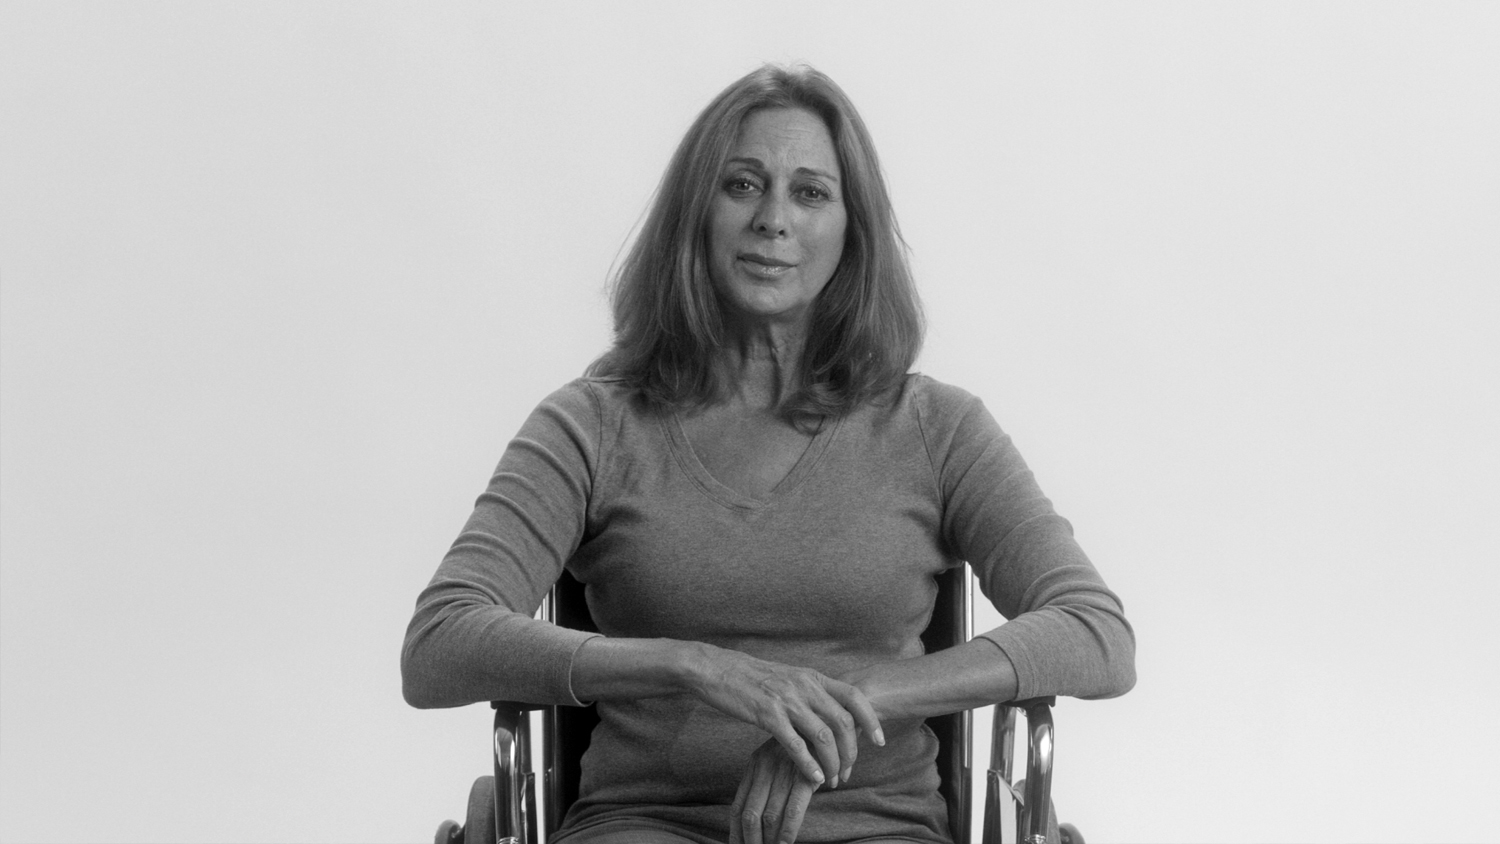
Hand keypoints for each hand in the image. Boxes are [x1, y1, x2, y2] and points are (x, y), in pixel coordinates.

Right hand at [690, 646, 883, 787]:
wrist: (718, 669)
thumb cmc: (753, 677)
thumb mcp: (789, 678)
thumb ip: (811, 693)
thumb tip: (831, 713)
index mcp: (812, 677)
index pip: (854, 696)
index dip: (871, 719)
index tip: (879, 741)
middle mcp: (805, 686)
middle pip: (843, 722)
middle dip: (851, 751)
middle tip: (848, 772)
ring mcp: (787, 700)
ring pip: (823, 736)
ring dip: (832, 762)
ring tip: (832, 780)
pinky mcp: (767, 714)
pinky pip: (795, 744)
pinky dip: (808, 765)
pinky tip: (814, 778)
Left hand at [729, 738, 815, 843]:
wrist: (827, 723)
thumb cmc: (803, 747)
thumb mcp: (776, 759)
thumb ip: (764, 782)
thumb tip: (754, 819)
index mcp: (754, 765)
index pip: (738, 806)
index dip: (735, 832)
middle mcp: (765, 768)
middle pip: (750, 814)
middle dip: (750, 840)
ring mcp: (784, 771)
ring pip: (769, 816)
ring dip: (768, 840)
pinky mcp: (806, 776)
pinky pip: (792, 810)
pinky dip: (787, 831)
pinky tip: (785, 843)